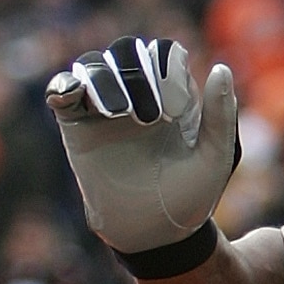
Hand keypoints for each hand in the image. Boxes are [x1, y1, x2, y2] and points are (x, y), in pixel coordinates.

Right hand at [45, 36, 238, 256]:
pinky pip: (62, 90)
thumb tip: (221, 68)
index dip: (168, 69)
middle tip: (148, 116)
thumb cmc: (190, 196)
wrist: (154, 232)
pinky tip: (74, 96)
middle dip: (137, 73)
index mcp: (172, 94)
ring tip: (119, 112)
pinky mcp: (77, 125)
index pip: (164, 54)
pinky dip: (64, 85)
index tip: (174, 111)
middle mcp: (137, 94)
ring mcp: (104, 107)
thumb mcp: (215, 158)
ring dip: (105, 80)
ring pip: (94, 65)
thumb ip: (221, 115)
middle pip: (127, 51)